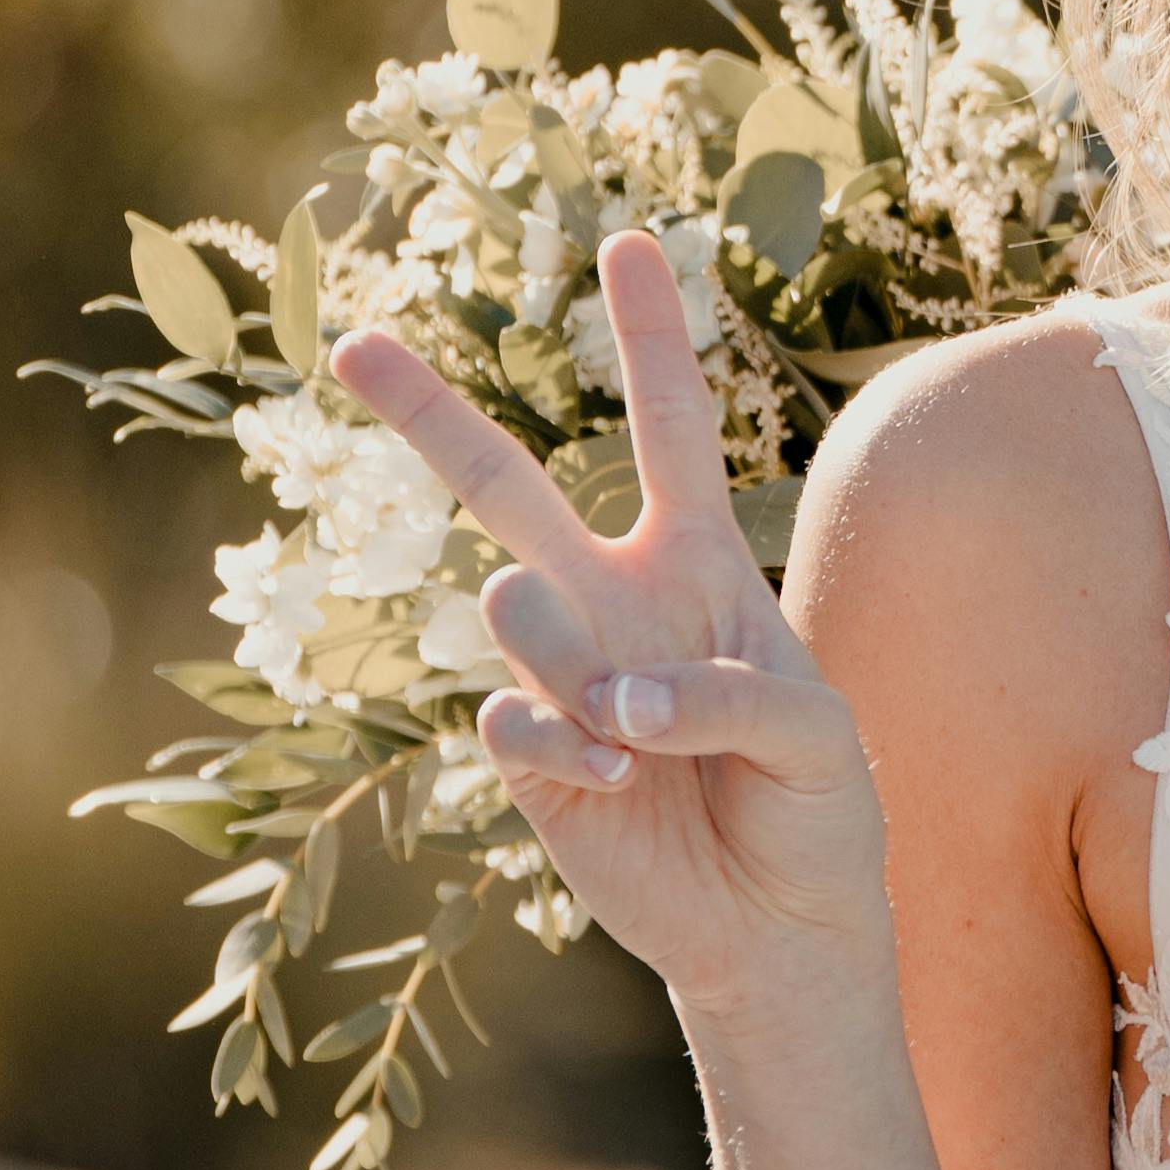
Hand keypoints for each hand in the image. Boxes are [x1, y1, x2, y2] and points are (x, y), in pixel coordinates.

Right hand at [334, 229, 887, 1029]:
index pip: (671, 430)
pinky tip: (623, 787)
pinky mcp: (532, 758)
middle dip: (428, 414)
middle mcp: (613, 601)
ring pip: (516, 608)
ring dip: (567, 648)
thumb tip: (614, 694)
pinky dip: (574, 747)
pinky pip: (516, 720)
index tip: (631, 244)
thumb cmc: (813, 807)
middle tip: (350, 343)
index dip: (653, 341)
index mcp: (697, 564)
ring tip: (629, 711)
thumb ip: (729, 693)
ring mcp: (561, 676)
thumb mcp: (818, 733)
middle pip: (506, 486)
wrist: (779, 925)